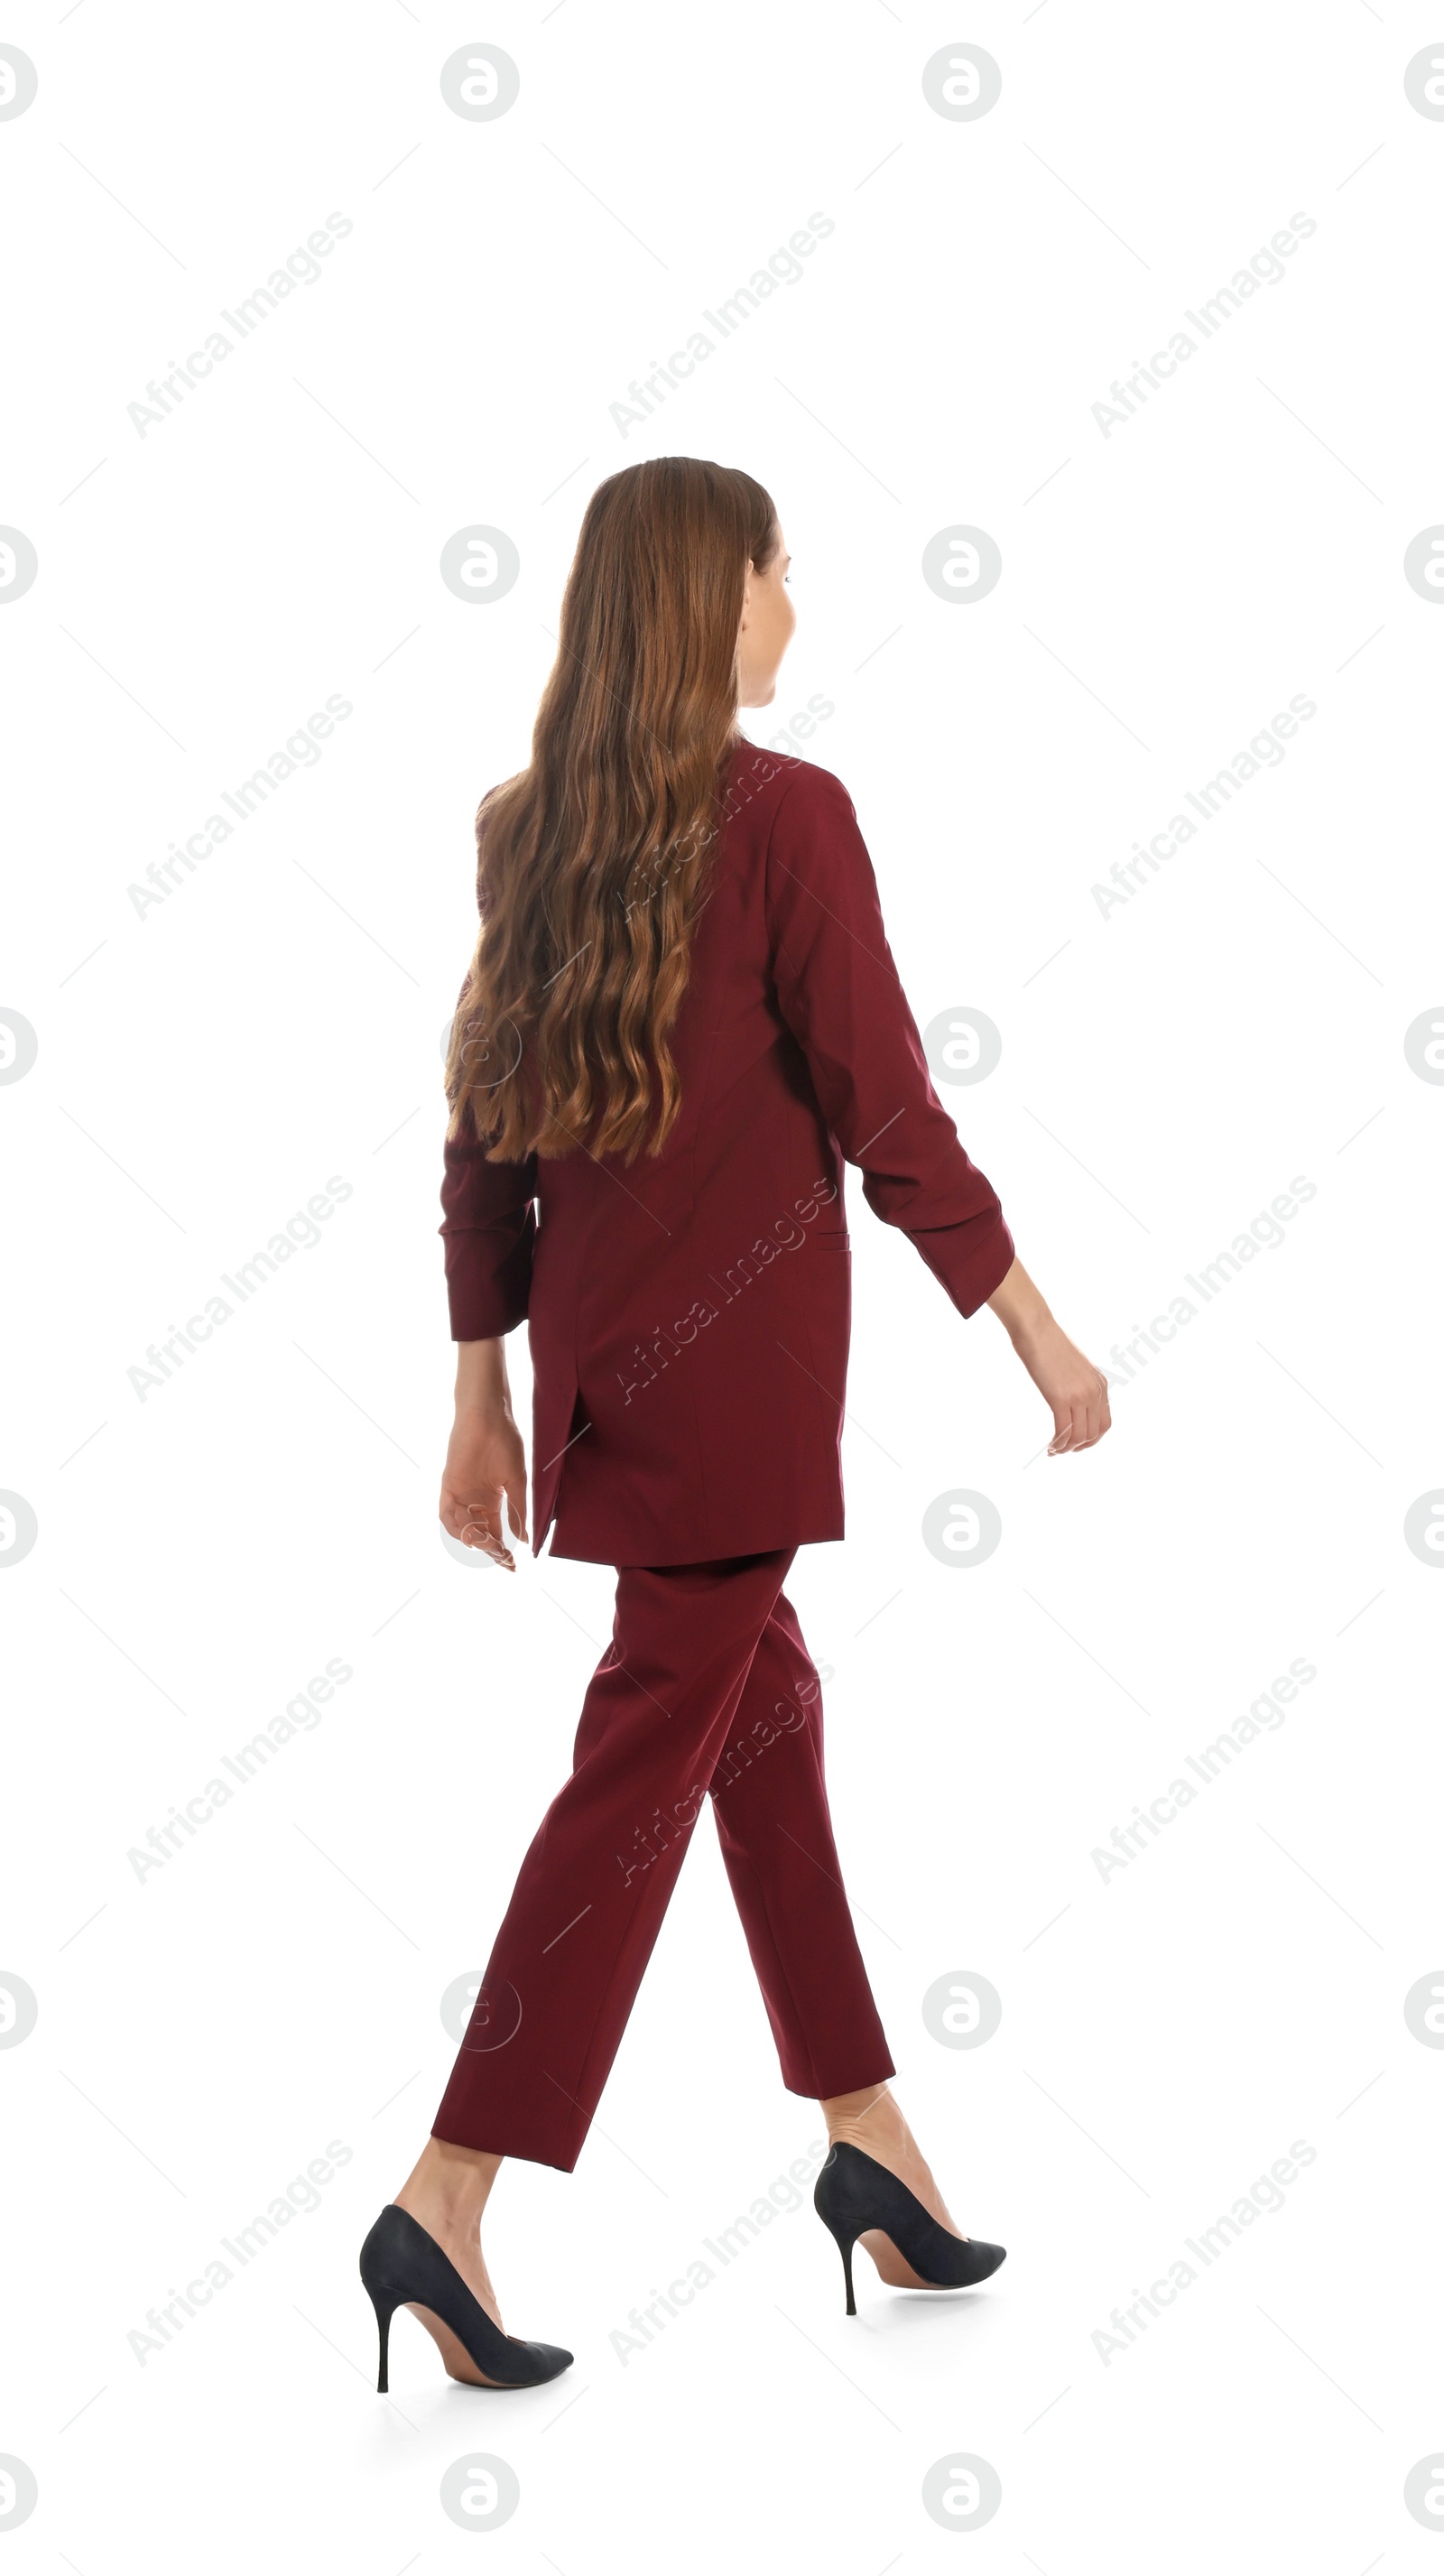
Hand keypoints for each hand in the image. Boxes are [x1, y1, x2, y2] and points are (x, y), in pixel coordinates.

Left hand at [440, 1403, 528, 1570]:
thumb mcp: (516, 1481)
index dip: (502, 1552)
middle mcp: (473, 1501)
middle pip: (479, 1535)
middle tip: (504, 1560)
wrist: (488, 1415)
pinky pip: (446, 1514)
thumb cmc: (505, 1441)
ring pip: (462, 1529)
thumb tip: (523, 1539)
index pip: (495, 1534)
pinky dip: (457, 1527)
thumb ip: (518, 1511)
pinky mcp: (448, 1485)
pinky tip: (472, 1533)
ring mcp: (459, 1494)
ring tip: (491, 1544)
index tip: (512, 1566)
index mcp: (492, 1501)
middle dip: (491, 1551)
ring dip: (476, 1540)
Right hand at [1013, 1316, 1111, 1453]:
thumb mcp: (1074, 1368)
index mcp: (1100, 1385)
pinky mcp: (1060, 1397)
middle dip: (1080, 1447)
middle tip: (1063, 1451)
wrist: (1037, 1329)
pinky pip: (1063, 1431)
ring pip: (1080, 1436)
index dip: (1092, 1439)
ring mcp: (1079, 1395)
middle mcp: (1094, 1391)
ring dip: (1067, 1449)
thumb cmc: (1049, 1345)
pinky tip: (1051, 1447)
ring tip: (1055, 1451)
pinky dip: (1058, 1444)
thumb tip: (1071, 1404)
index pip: (1104, 1423)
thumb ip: (1079, 1386)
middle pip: (1094, 1433)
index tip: (1077, 1444)